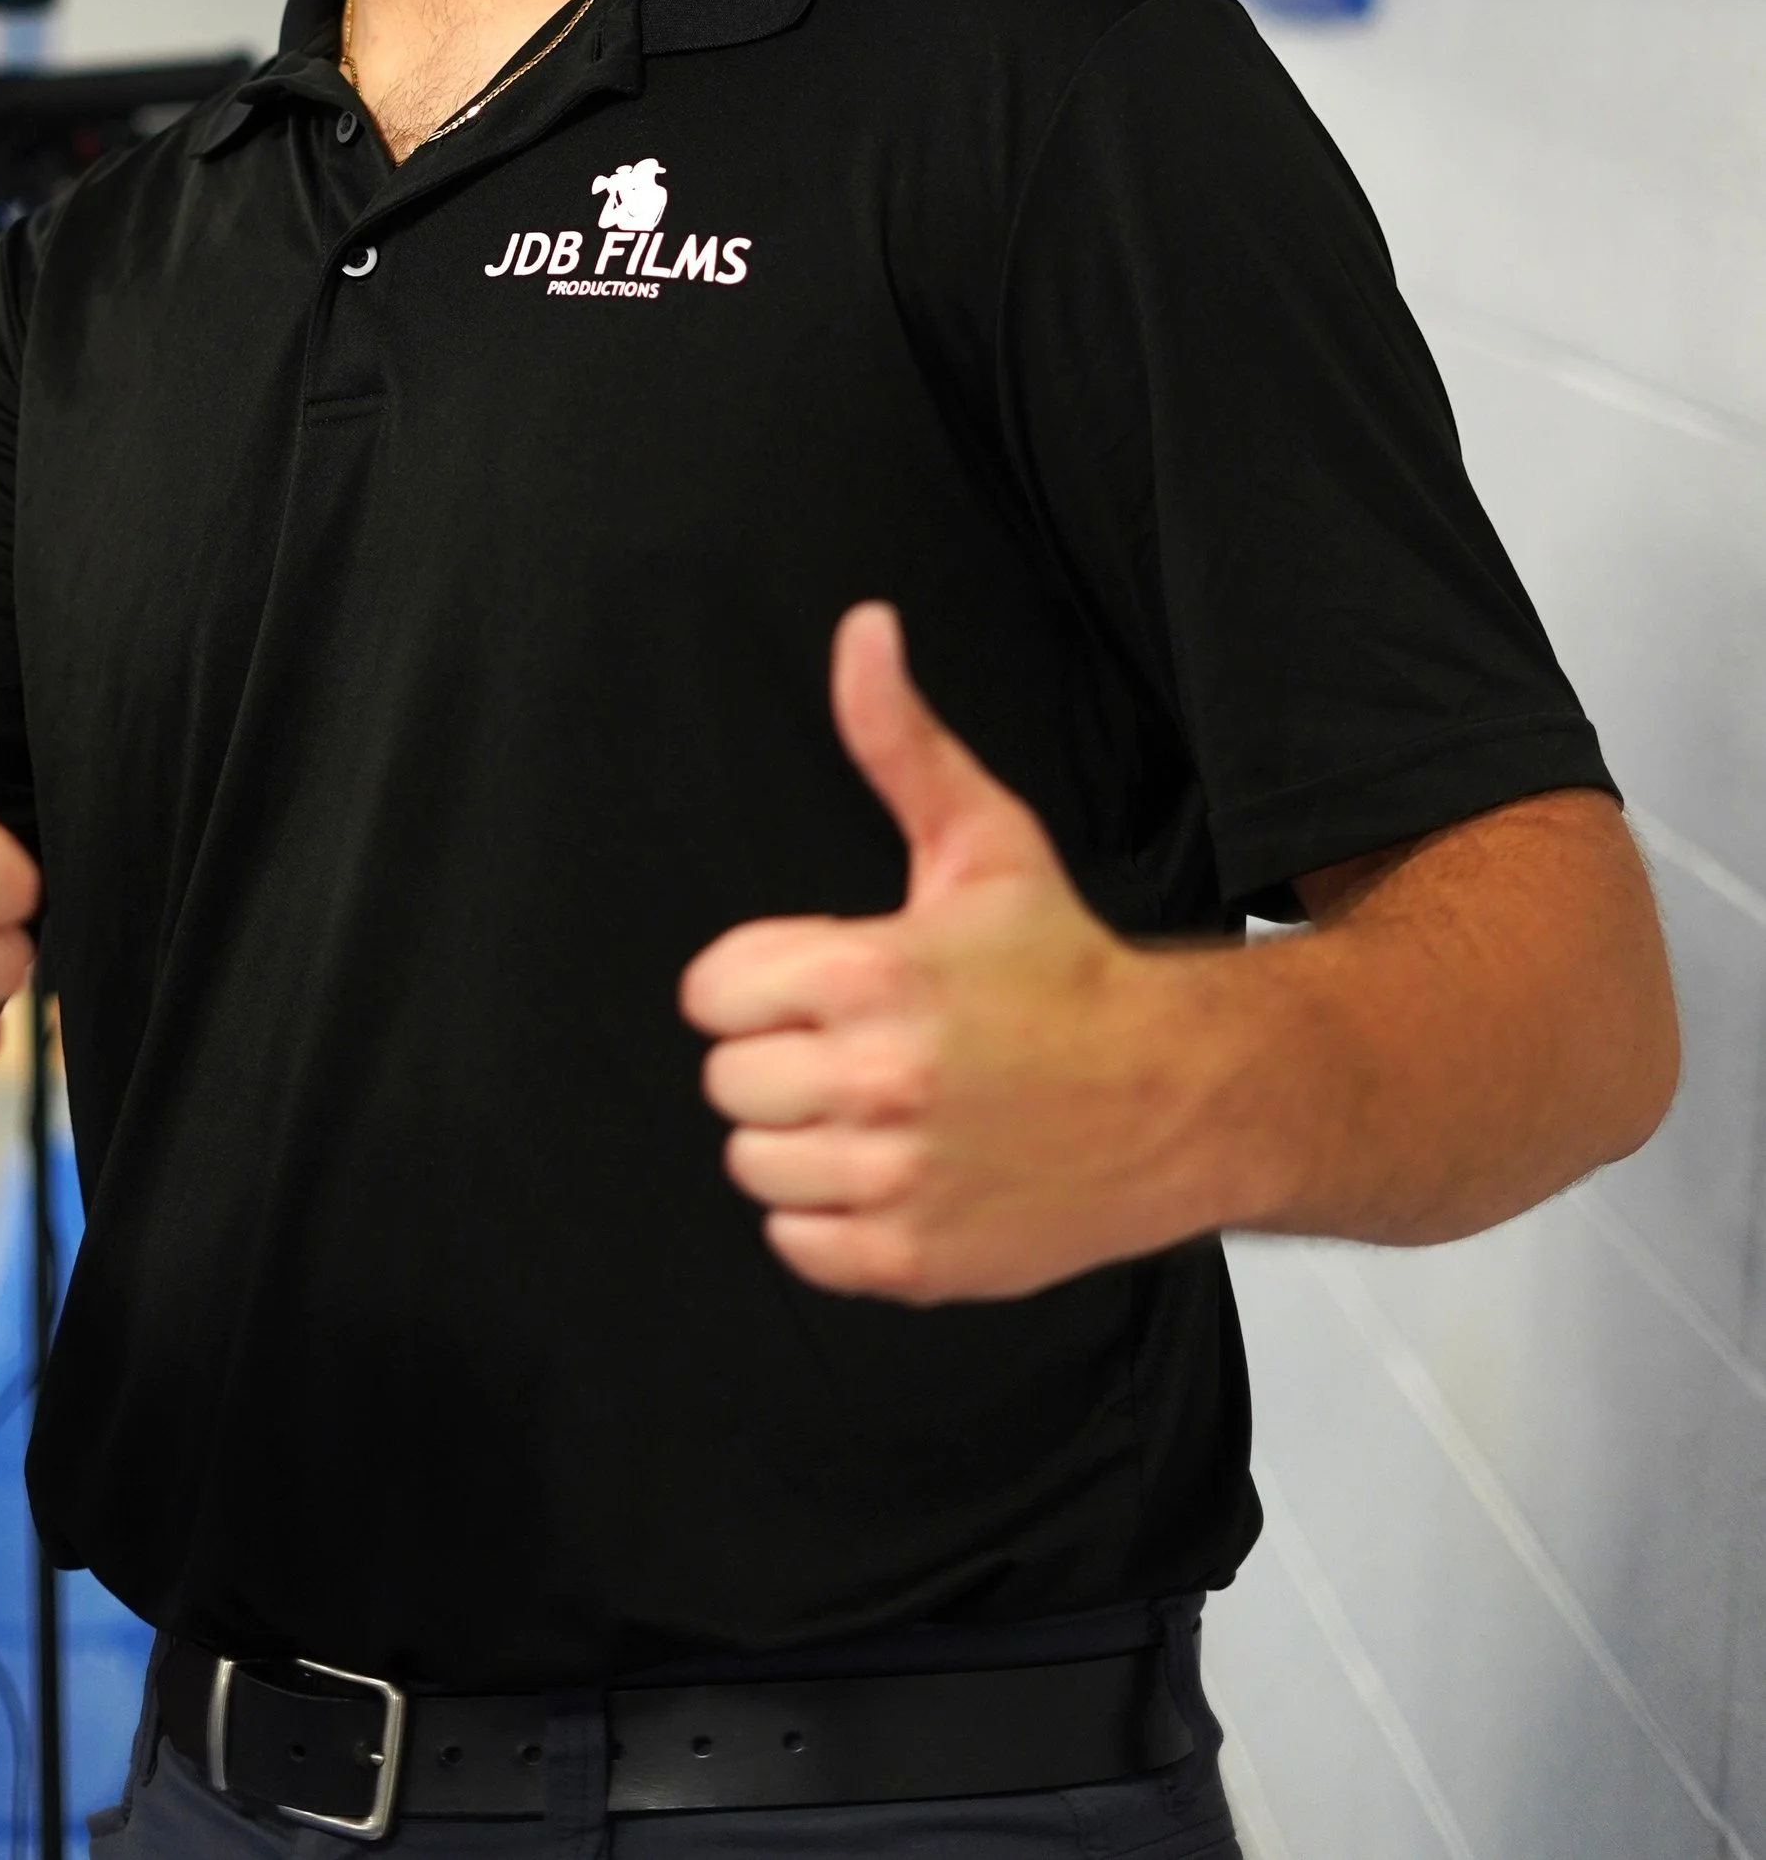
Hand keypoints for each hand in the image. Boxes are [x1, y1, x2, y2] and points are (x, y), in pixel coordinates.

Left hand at [679, 604, 1225, 1301]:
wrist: (1179, 1094)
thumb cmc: (1067, 966)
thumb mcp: (984, 839)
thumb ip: (897, 739)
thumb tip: (862, 630)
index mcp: (872, 973)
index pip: (712, 992)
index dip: (758, 981)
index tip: (818, 981)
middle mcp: (876, 1082)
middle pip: (727, 1080)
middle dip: (779, 1058)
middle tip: (856, 1043)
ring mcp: (894, 1180)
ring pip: (755, 1165)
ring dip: (801, 1141)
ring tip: (877, 1106)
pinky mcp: (913, 1261)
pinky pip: (796, 1245)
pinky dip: (830, 1219)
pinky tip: (893, 1169)